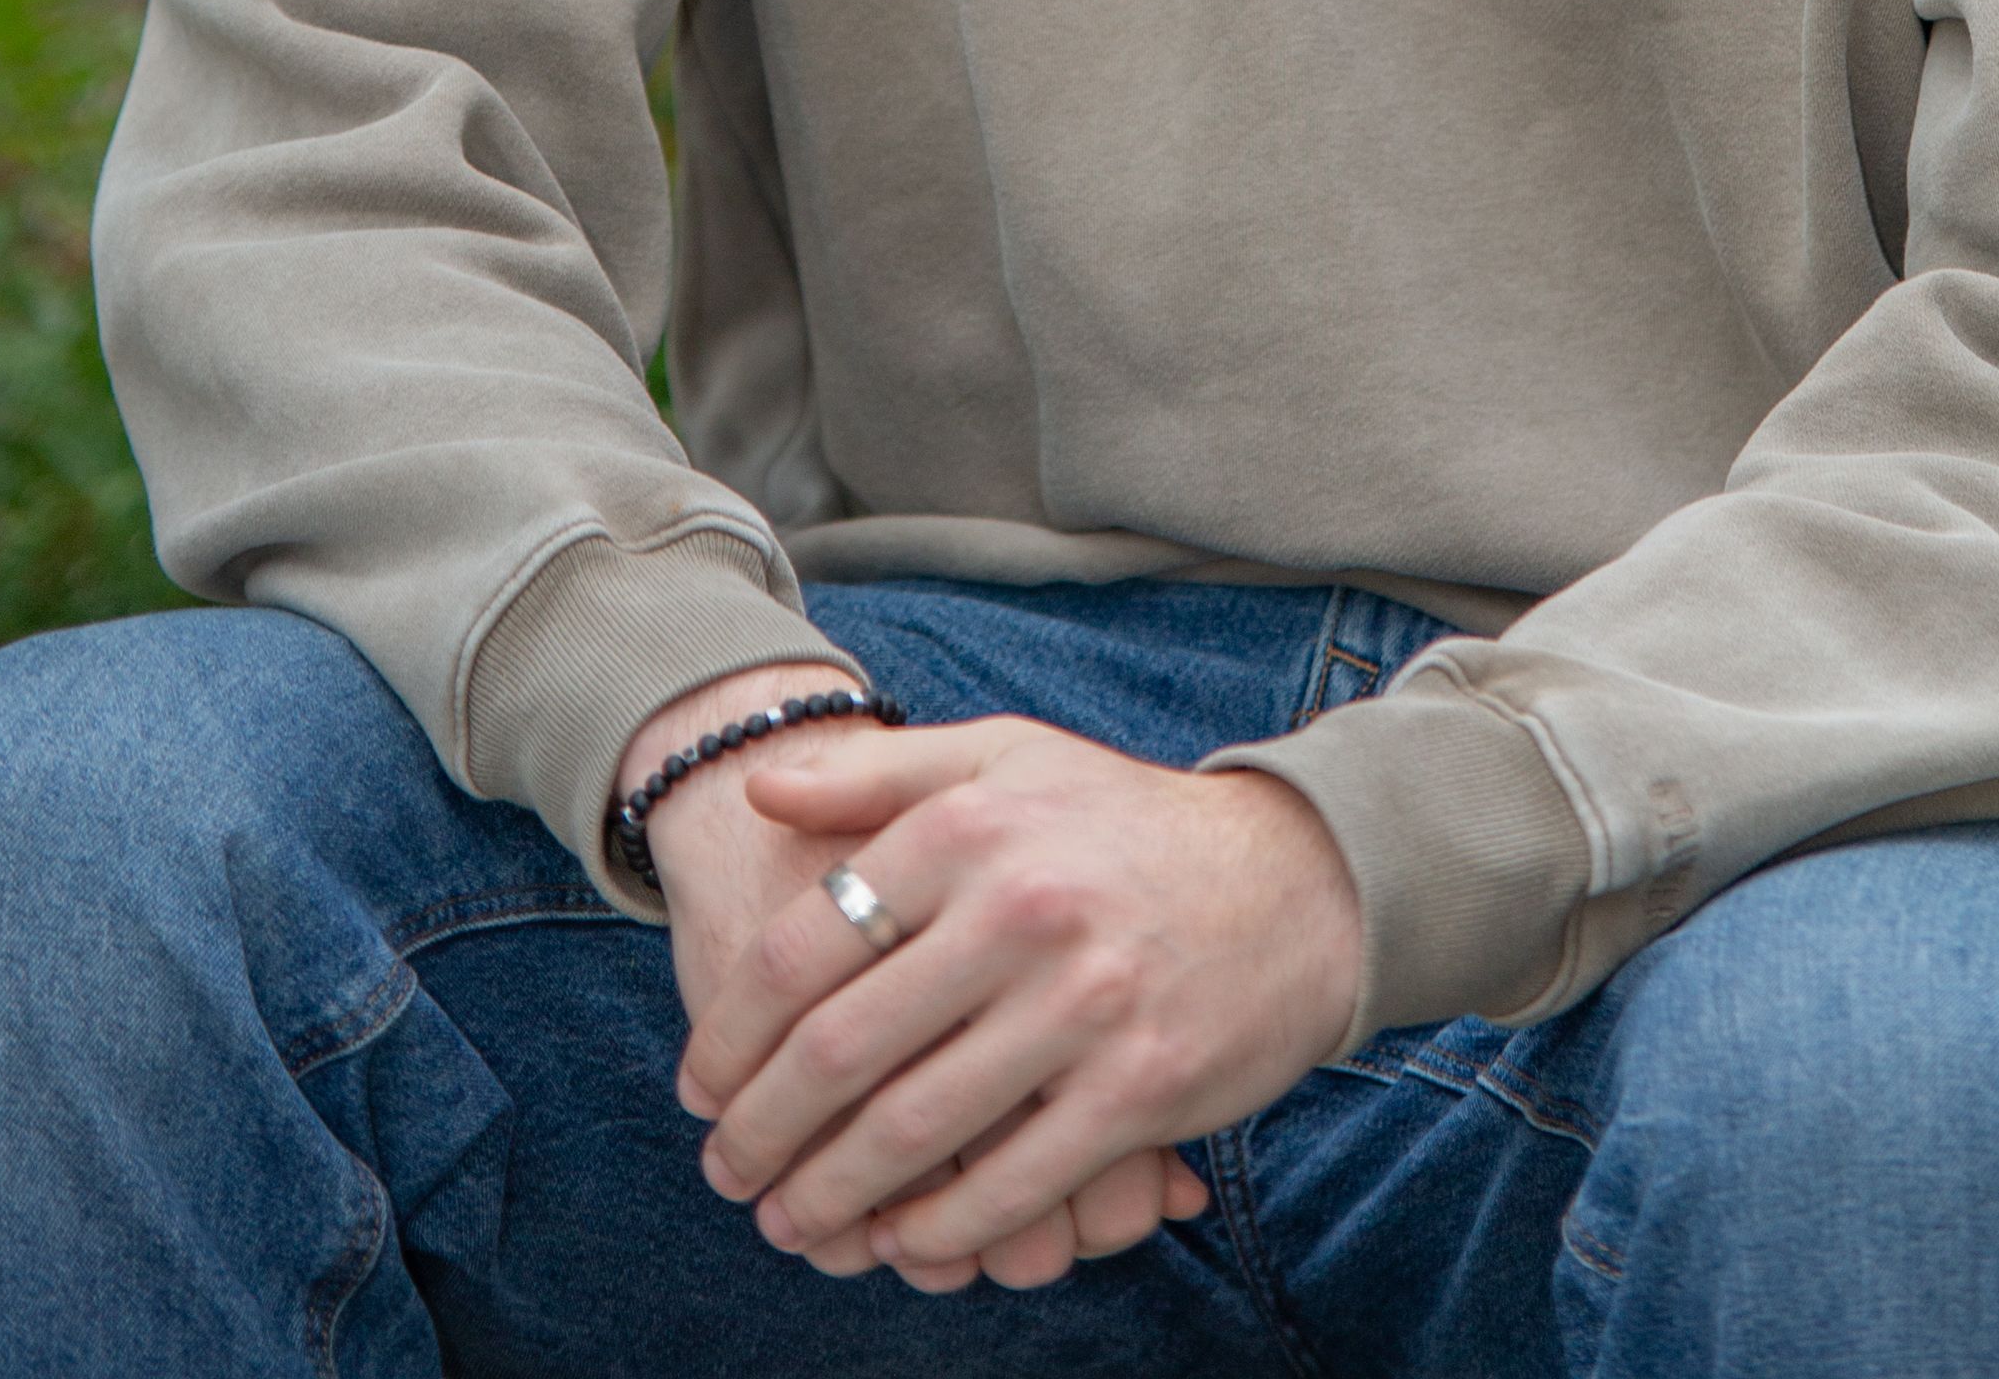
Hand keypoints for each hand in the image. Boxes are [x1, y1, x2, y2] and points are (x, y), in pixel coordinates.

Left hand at [679, 713, 1362, 1284]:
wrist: (1297, 881)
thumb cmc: (1123, 823)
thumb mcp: (1006, 760)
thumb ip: (878, 776)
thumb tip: (761, 792)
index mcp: (971, 827)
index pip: (805, 947)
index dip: (731, 1034)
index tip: (701, 1086)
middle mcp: (1021, 908)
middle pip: (842, 1050)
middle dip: (763, 1131)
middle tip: (725, 1171)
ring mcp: (1083, 1003)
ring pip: (915, 1129)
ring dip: (833, 1195)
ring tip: (792, 1221)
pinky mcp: (1137, 1088)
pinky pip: (1010, 1184)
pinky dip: (939, 1229)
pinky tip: (900, 1239)